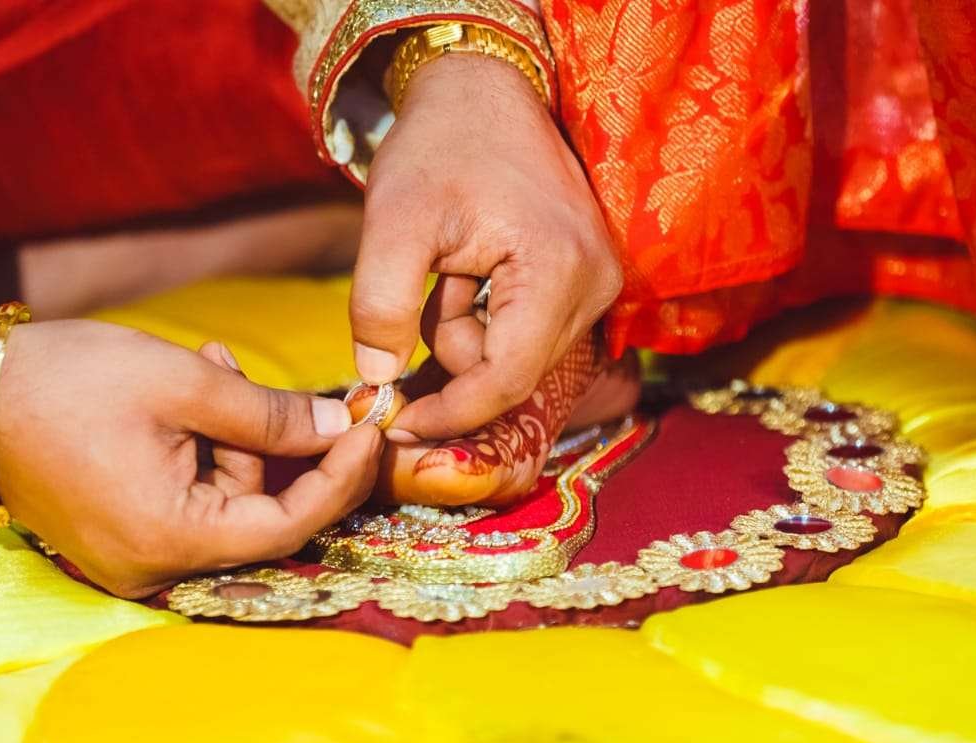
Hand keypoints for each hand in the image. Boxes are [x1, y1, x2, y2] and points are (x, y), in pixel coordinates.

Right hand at [0, 316, 380, 597]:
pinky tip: (188, 394)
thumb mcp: (182, 383)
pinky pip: (188, 503)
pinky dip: (203, 454)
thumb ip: (269, 414)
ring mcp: (132, 559)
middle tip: (259, 373)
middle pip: (258, 516)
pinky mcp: (118, 538)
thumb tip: (341, 426)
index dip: (340, 476)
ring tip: (208, 366)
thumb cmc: (63, 380)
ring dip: (235, 439)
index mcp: (170, 539)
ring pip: (225, 504)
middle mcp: (153, 569)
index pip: (291, 525)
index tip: (371, 425)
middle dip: (273, 444)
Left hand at [352, 52, 621, 439]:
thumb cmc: (439, 146)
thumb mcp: (391, 222)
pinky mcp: (587, 279)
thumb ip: (378, 306)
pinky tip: (471, 267)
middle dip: (454, 344)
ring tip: (452, 263)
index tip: (393, 420)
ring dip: (467, 326)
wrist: (483, 89)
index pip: (506, 380)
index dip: (448, 412)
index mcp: (558, 272)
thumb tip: (376, 382)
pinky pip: (525, 329)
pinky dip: (485, 313)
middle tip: (429, 281)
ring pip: (515, 354)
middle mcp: (596, 285)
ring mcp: (599, 283)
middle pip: (511, 371)